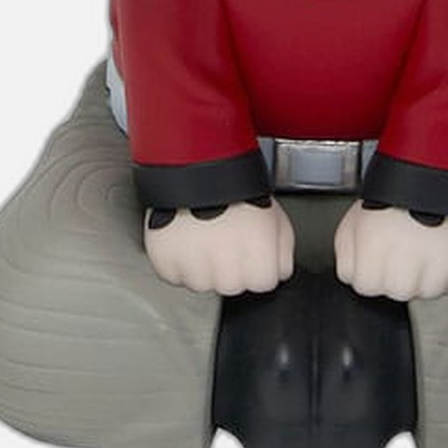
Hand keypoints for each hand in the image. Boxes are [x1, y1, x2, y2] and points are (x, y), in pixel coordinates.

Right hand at [143, 196, 294, 294]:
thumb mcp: (275, 213)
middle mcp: (225, 262)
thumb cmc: (234, 186)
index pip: (263, 284)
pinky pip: (173, 276)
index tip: (251, 250)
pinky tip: (186, 238)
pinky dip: (177, 262)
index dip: (259, 266)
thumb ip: (283, 250)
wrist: (193, 161)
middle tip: (225, 239)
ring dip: (202, 267)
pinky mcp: (165, 258)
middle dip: (230, 268)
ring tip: (204, 235)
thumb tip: (279, 271)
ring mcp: (193, 263)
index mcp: (256, 249)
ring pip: (201, 284)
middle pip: (231, 287)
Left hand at [334, 200, 447, 300]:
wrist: (441, 168)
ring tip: (425, 243)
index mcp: (375, 244)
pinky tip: (442, 248)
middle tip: (404, 247)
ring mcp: (439, 265)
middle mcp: (407, 259)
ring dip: (424, 275)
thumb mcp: (355, 218)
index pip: (365, 287)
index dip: (370, 272)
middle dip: (397, 275)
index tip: (377, 256)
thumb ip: (346, 254)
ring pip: (426, 291)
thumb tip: (351, 276)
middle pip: (397, 292)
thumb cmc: (397, 192)